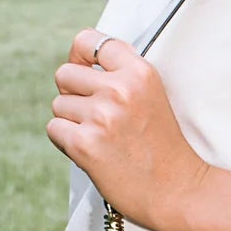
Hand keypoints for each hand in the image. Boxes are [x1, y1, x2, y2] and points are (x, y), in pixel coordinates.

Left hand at [47, 27, 209, 230]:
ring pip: (58, 105)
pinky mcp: (85, 143)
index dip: (80, 57)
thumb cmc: (162, 146)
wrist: (177, 189)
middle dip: (73, 94)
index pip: (89, 41)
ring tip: (102, 137)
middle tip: (96, 115)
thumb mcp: (151, 95)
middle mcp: (120, 89)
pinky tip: (92, 151)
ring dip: (72, 122)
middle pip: (65, 74)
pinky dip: (66, 142)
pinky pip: (54, 129)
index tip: (85, 71)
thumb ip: (119, 75)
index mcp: (140, 72)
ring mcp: (102, 116)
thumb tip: (75, 62)